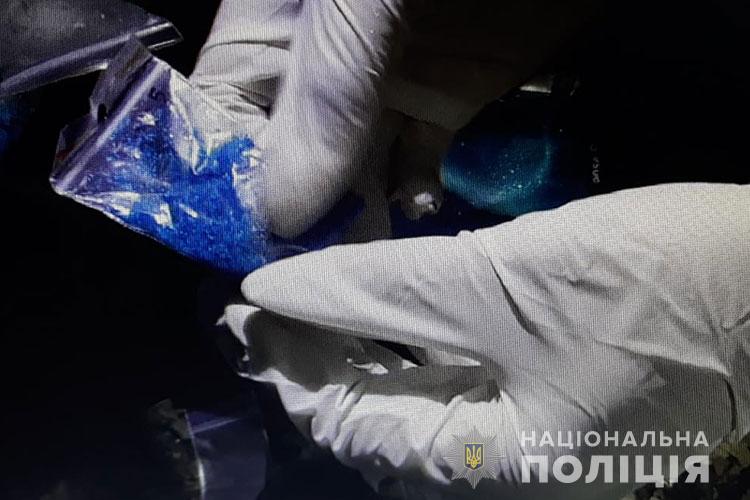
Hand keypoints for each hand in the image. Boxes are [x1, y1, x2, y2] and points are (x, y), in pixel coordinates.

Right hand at [190, 0, 596, 238]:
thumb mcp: (356, 9)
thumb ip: (324, 98)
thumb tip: (279, 212)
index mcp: (271, 32)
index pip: (220, 116)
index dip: (224, 178)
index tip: (244, 236)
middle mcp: (319, 69)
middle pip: (284, 158)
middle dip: (293, 212)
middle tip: (308, 259)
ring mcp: (383, 90)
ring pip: (350, 173)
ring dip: (353, 215)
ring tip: (362, 243)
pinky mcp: (442, 104)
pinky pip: (414, 165)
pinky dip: (413, 194)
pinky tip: (418, 201)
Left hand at [223, 183, 749, 497]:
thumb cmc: (650, 285)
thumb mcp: (504, 285)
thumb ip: (385, 292)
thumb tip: (279, 291)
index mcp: (491, 468)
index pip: (353, 425)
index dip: (290, 365)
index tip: (245, 312)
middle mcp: (501, 466)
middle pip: (375, 416)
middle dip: (313, 357)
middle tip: (261, 307)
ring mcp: (526, 432)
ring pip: (411, 395)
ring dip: (355, 345)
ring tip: (306, 302)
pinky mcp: (543, 390)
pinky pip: (453, 375)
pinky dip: (406, 340)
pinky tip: (380, 307)